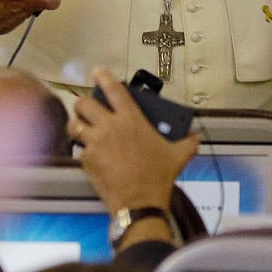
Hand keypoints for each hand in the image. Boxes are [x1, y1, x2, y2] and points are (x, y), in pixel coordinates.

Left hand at [73, 69, 199, 214]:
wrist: (140, 201)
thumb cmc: (159, 176)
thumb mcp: (178, 156)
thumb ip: (188, 143)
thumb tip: (197, 138)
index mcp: (131, 119)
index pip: (114, 90)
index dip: (103, 77)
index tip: (97, 71)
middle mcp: (110, 126)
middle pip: (84, 103)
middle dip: (83, 105)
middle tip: (88, 110)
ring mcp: (95, 142)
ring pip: (74, 124)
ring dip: (76, 125)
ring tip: (80, 130)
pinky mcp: (86, 159)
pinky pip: (79, 149)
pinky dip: (83, 151)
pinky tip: (91, 157)